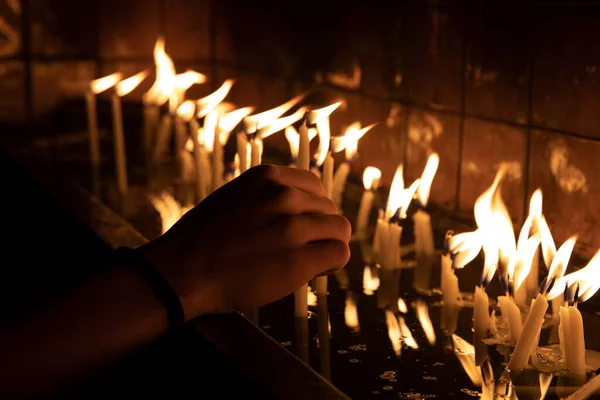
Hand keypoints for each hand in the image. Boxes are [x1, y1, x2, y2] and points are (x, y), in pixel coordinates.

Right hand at [138, 165, 350, 318]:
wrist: (182, 272)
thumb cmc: (203, 240)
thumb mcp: (234, 198)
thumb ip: (266, 198)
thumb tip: (299, 208)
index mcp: (267, 177)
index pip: (314, 186)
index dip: (312, 209)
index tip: (302, 226)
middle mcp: (283, 196)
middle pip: (329, 209)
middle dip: (319, 229)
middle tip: (302, 249)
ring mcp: (292, 227)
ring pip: (340, 230)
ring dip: (330, 245)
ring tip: (311, 261)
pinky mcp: (298, 260)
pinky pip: (339, 253)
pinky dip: (333, 263)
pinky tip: (317, 272)